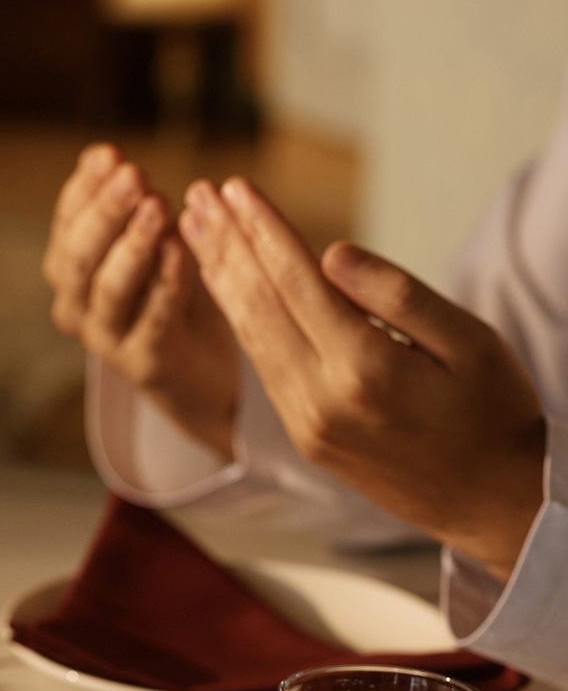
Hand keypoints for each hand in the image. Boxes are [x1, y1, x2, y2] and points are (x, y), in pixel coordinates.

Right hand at [42, 143, 239, 459]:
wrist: (199, 372)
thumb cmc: (171, 293)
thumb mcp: (148, 240)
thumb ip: (126, 202)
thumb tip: (100, 153)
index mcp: (71, 272)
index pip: (67, 224)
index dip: (85, 190)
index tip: (109, 154)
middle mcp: (77, 307)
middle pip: (79, 258)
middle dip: (104, 213)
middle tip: (133, 174)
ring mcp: (108, 340)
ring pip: (109, 290)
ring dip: (132, 245)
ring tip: (156, 206)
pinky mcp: (145, 363)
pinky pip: (153, 319)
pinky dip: (165, 282)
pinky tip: (180, 249)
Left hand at [178, 176, 545, 581]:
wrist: (488, 503)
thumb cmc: (492, 412)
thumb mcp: (471, 343)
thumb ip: (399, 295)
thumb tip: (331, 252)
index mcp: (365, 370)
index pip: (298, 283)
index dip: (263, 230)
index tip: (235, 187)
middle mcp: (321, 400)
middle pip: (259, 307)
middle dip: (227, 245)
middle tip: (199, 196)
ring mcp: (305, 423)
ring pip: (251, 338)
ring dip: (221, 279)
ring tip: (196, 230)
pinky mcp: (303, 436)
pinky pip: (262, 366)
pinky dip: (240, 319)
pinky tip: (226, 287)